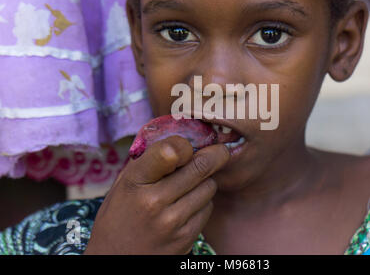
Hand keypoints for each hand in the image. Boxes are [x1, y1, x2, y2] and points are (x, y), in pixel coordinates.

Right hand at [84, 136, 229, 254]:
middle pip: (201, 166)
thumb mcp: (122, 186)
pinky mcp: (185, 238)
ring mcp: (172, 221)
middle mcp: (155, 201)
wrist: (116, 262)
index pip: (170, 150)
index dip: (186, 144)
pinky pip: (208, 208)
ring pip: (209, 187)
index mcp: (135, 182)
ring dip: (205, 181)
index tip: (188, 146)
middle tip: (219, 151)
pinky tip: (187, 206)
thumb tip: (181, 141)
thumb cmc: (118, 218)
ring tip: (190, 186)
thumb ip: (148, 163)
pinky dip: (203, 203)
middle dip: (215, 155)